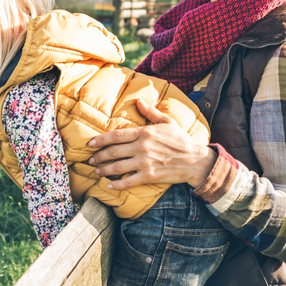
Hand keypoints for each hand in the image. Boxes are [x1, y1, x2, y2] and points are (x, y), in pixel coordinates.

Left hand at [87, 100, 216, 189]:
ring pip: (117, 167)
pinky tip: (108, 185)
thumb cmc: (181, 140)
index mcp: (144, 132)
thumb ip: (151, 112)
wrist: (195, 160)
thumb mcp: (167, 122)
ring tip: (96, 171)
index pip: (116, 135)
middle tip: (90, 159)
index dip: (100, 140)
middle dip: (99, 156)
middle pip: (113, 152)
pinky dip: (117, 184)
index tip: (90, 143)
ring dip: (104, 170)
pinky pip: (128, 181)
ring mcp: (145, 162)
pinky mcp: (149, 176)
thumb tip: (138, 100)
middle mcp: (142, 147)